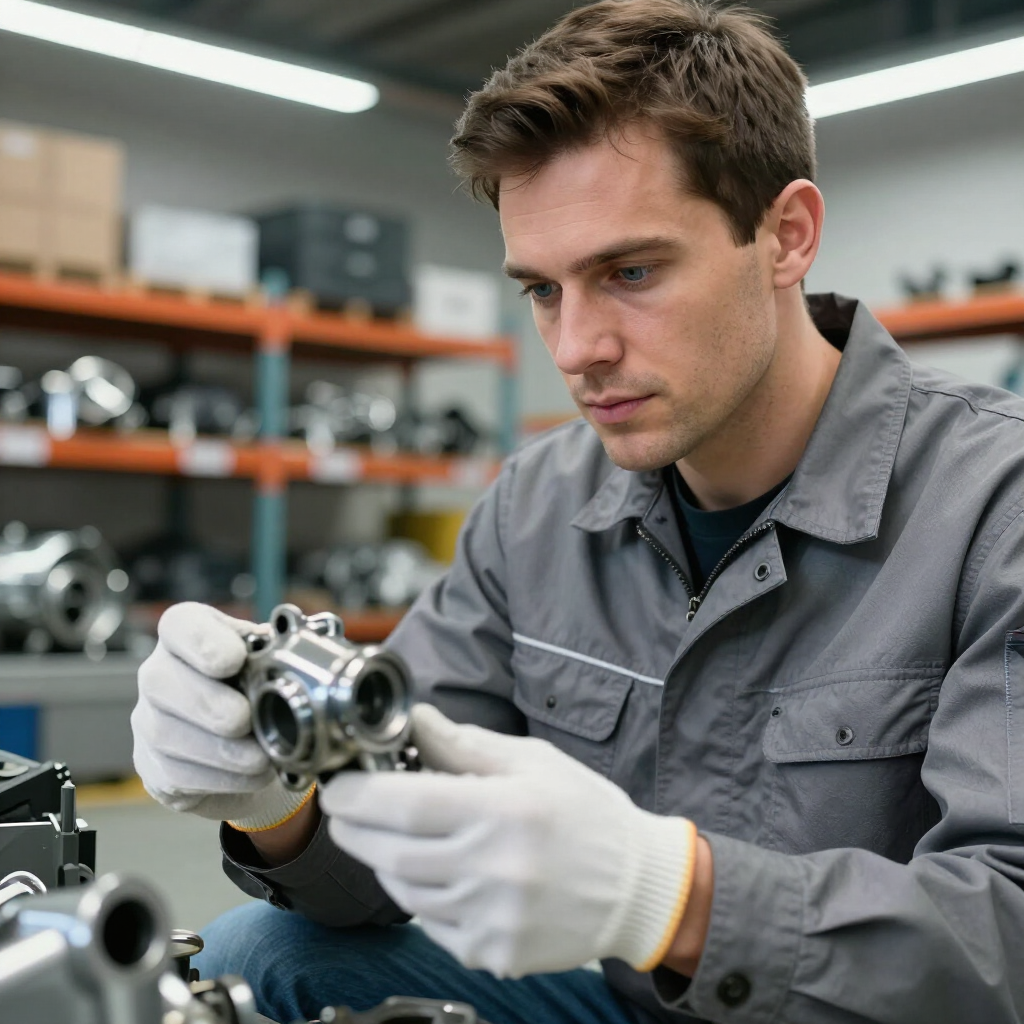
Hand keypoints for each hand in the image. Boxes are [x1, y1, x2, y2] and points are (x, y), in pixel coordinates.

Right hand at [132, 602, 313, 831]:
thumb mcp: (271, 661)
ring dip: (220, 750)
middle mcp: (160, 673)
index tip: (234, 659)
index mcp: (188, 637)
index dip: (202, 641)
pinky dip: (221, 779)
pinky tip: (252, 775)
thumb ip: (279, 650)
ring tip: (260, 757)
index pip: (178, 624)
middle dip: (209, 704)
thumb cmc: (261, 692)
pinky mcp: (153, 768)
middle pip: (161, 681)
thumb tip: (299, 647)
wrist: (253, 748)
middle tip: (244, 719)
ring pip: (166, 734)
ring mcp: (148, 722)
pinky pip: (177, 775)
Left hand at [320, 704, 697, 978]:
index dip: (356, 796)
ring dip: (386, 861)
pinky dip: (421, 896)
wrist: (637, 887)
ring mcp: (491, 919)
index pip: (404, 805)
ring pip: (403, 892)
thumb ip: (464, 745)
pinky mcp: (492, 953)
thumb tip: (413, 722)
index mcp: (503, 812)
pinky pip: (430, 924)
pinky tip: (441, 873)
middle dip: (354, 829)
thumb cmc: (587, 814)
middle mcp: (494, 870)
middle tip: (348, 812)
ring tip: (399, 837)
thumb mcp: (533, 762)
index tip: (337, 787)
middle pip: (389, 852)